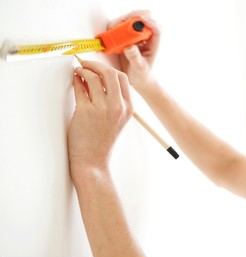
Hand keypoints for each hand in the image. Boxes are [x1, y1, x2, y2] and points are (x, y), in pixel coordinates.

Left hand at [67, 60, 132, 174]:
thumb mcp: (116, 121)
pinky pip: (80, 88)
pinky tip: (74, 80)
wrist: (93, 161)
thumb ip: (113, 101)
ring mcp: (102, 109)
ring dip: (84, 70)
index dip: (108, 69)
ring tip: (78, 72)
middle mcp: (118, 107)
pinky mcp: (86, 112)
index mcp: (128, 108)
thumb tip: (96, 79)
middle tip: (85, 64)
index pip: (122, 78)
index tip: (98, 68)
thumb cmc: (102, 142)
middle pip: (109, 73)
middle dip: (95, 65)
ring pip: (94, 78)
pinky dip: (76, 80)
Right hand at [108, 10, 160, 91]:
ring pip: (128, 21)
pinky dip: (112, 30)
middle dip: (131, 19)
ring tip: (112, 31)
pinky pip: (118, 28)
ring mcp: (134, 36)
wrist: (136, 80)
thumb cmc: (143, 74)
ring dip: (119, 23)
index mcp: (153, 42)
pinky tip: (109, 36)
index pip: (155, 28)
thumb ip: (135, 58)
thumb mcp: (140, 68)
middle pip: (140, 19)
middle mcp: (144, 36)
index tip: (139, 21)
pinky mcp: (124, 37)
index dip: (148, 21)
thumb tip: (130, 47)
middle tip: (121, 25)